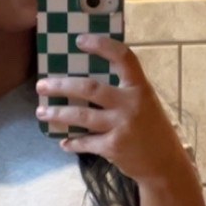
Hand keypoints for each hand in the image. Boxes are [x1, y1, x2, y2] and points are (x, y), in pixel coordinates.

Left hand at [35, 36, 188, 186]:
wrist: (165, 164)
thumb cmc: (152, 129)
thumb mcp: (146, 103)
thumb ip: (124, 90)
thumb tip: (88, 82)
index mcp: (140, 87)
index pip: (123, 57)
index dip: (101, 45)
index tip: (79, 40)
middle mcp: (131, 104)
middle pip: (89, 88)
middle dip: (61, 85)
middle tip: (41, 84)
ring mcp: (121, 126)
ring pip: (81, 115)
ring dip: (57, 113)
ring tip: (41, 112)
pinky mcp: (114, 147)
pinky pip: (86, 142)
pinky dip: (72, 143)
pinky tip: (63, 142)